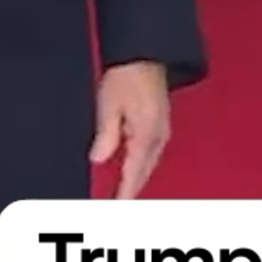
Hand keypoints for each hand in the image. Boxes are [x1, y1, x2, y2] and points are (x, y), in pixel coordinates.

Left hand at [90, 61, 170, 198]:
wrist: (145, 52)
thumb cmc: (126, 75)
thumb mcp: (109, 106)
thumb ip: (106, 136)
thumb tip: (99, 160)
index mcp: (147, 136)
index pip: (134, 174)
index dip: (123, 194)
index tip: (115, 209)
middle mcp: (159, 136)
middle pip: (144, 172)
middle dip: (131, 190)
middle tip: (116, 207)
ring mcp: (162, 129)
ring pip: (148, 163)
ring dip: (136, 178)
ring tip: (121, 193)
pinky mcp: (160, 122)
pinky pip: (150, 152)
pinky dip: (140, 164)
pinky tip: (131, 167)